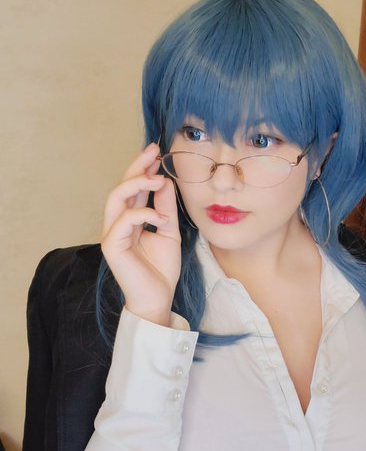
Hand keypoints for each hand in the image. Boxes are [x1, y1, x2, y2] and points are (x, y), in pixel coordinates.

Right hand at [101, 143, 181, 325]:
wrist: (158, 298)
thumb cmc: (161, 270)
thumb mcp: (170, 232)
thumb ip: (165, 208)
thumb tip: (165, 182)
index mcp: (130, 221)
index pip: (132, 189)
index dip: (143, 169)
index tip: (158, 153)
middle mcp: (117, 224)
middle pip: (120, 187)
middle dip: (136, 167)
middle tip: (154, 151)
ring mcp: (112, 234)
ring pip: (116, 198)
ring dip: (137, 184)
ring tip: (157, 178)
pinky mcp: (111, 246)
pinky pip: (124, 220)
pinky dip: (144, 213)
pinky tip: (161, 217)